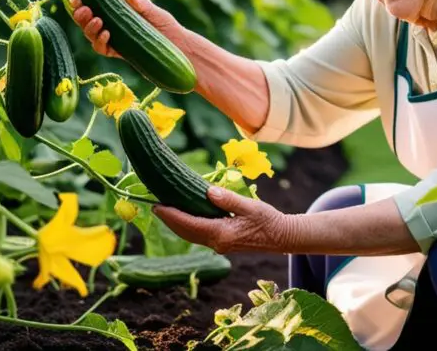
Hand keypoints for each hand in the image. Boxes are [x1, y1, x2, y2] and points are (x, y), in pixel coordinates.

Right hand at [69, 0, 191, 58]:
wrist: (179, 50)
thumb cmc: (167, 27)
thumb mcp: (154, 11)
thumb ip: (140, 3)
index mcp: (117, 10)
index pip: (94, 3)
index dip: (81, 0)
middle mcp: (112, 24)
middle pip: (87, 20)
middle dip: (81, 15)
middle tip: (85, 10)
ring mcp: (114, 39)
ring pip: (91, 35)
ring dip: (89, 28)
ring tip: (98, 21)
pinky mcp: (118, 53)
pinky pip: (102, 49)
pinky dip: (100, 43)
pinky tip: (106, 35)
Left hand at [152, 186, 294, 253]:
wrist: (281, 238)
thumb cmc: (268, 220)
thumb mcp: (250, 206)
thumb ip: (229, 200)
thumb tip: (209, 192)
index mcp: (222, 234)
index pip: (190, 224)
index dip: (171, 215)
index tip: (157, 205)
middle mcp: (217, 242)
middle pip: (186, 232)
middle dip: (169, 220)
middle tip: (154, 204)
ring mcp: (218, 245)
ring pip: (190, 235)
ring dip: (176, 223)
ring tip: (164, 209)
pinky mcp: (221, 243)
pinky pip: (198, 235)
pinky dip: (187, 226)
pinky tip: (183, 216)